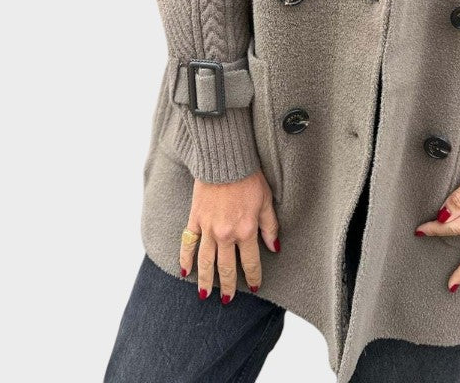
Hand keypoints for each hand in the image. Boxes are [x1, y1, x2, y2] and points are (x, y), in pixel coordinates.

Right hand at [179, 169, 280, 302]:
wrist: (225, 160)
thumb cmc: (249, 177)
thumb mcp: (266, 201)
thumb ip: (270, 227)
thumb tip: (274, 248)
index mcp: (246, 231)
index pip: (250, 262)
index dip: (252, 277)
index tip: (253, 286)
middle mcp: (226, 235)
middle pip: (226, 268)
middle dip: (227, 286)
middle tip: (227, 300)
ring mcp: (208, 229)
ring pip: (205, 262)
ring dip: (206, 280)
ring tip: (205, 295)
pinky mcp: (195, 219)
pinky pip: (188, 244)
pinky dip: (185, 258)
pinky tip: (185, 271)